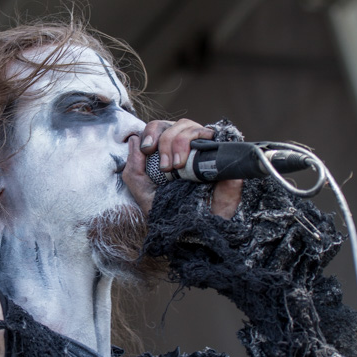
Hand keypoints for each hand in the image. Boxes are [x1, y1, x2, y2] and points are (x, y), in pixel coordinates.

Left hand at [122, 117, 242, 218]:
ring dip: (179, 141)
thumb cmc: (169, 213)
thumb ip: (133, 168)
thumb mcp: (143, 192)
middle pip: (175, 124)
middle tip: (165, 165)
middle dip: (165, 139)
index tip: (147, 149)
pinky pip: (212, 136)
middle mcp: (188, 149)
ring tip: (177, 165)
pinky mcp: (222, 157)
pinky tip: (191, 159)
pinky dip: (200, 139)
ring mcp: (206, 151)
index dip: (152, 132)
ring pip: (190, 127)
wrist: (194, 232)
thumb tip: (134, 138)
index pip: (160, 128)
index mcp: (169, 153)